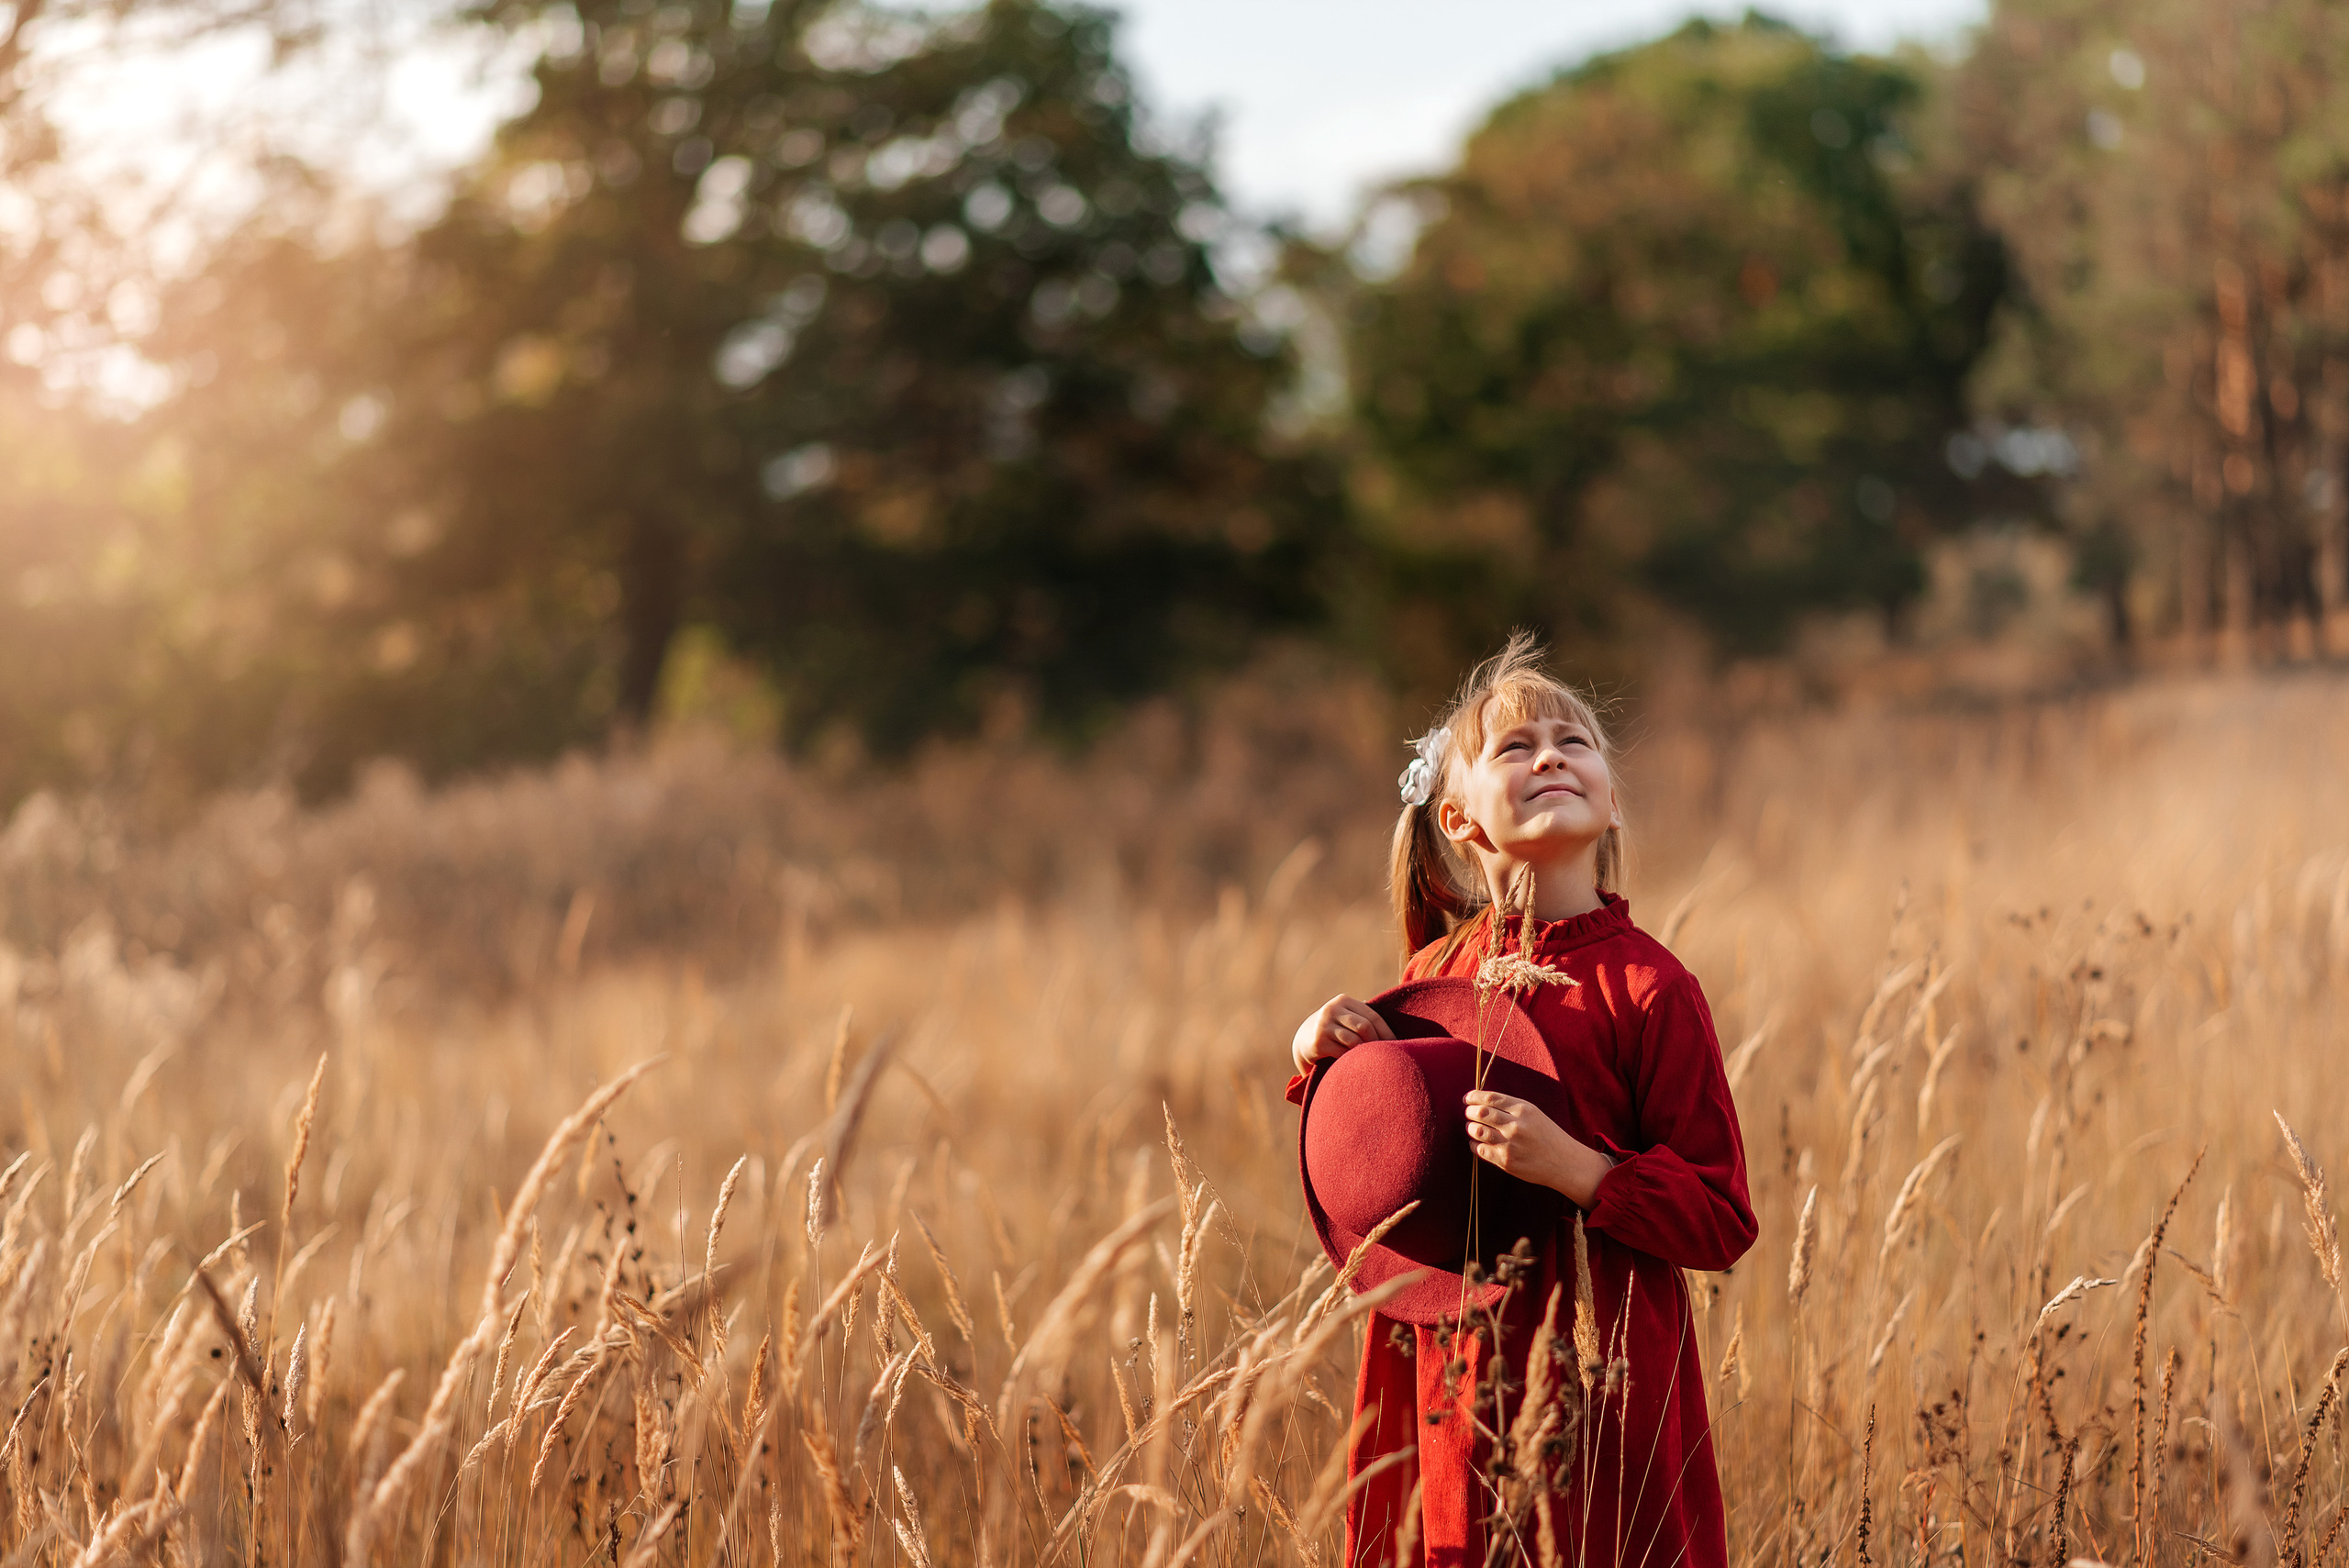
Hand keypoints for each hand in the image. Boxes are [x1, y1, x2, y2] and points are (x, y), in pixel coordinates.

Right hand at [1291, 994, 1395, 1075]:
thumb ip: (1364, 1017)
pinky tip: (1356, 1064)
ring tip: (1373, 1061)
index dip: (1387, 1032)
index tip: (1396, 1045)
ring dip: (1365, 1053)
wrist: (1303, 1040)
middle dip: (1377, 1043)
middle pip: (1364, 1027)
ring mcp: (1323, 1025)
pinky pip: (1342, 1053)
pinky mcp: (1318, 1042)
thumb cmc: (1335, 1029)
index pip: (1373, 1016)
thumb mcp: (1346, 1017)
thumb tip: (1399, 1029)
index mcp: (1344, 1000)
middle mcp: (1332, 1009)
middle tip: (1385, 1056)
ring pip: (1354, 1041)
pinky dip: (1351, 1060)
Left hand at [1464, 1091, 1614, 1207]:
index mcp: (1523, 1109)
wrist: (1564, 1162)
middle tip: (1469, 1113)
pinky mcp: (1506, 1161)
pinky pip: (1480, 1149)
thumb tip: (1481, 1101)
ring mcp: (1510, 1144)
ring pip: (1476, 1130)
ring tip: (1473, 1127)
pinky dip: (1474, 1145)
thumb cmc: (1547, 1135)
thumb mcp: (1533, 1113)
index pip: (1490, 1097)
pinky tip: (1478, 1143)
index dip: (1474, 1096)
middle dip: (1469, 1112)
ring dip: (1470, 1127)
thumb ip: (1509, 1107)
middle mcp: (1516, 1125)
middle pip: (1480, 1112)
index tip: (1468, 1099)